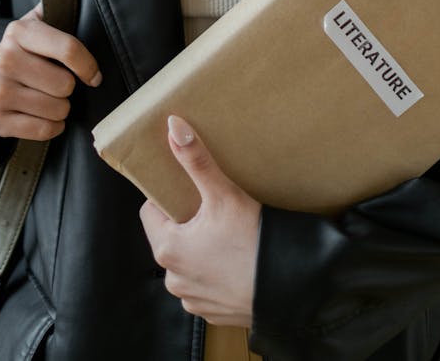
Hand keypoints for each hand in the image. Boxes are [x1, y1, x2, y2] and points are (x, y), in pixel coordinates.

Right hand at [0, 4, 100, 140]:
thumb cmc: (32, 48)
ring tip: (50, 97)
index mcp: (20, 31)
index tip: (94, 75)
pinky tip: (42, 114)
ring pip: (57, 110)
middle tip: (60, 83)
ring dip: (61, 108)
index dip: (89, 66)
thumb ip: (66, 11)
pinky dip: (51, 127)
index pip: (68, 49)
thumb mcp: (45, 23)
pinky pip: (43, 131)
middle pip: (64, 85)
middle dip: (70, 88)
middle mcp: (3, 59)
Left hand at [139, 115, 260, 326]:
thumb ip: (195, 160)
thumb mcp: (222, 194)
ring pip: (187, 262)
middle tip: (211, 209)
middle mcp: (173, 278)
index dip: (167, 197)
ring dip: (199, 249)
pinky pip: (204, 285)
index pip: (151, 212)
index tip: (187, 190)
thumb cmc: (252, 242)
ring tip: (225, 234)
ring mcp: (192, 299)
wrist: (289, 287)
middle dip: (186, 222)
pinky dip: (214, 272)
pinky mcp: (212, 312)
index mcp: (167, 249)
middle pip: (170, 236)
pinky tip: (234, 260)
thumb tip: (174, 127)